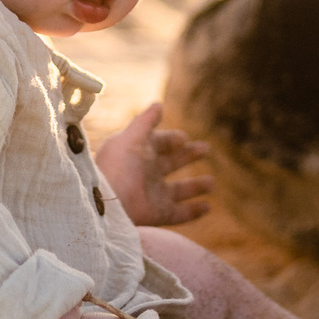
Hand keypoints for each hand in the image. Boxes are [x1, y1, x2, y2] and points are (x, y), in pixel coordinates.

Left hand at [95, 103, 212, 226]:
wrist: (107, 204)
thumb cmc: (117, 168)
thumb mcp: (130, 139)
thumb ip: (145, 122)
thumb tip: (158, 104)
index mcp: (139, 153)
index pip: (159, 142)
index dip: (172, 139)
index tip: (184, 137)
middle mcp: (147, 173)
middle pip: (172, 162)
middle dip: (188, 155)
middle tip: (206, 148)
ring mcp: (153, 195)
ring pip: (179, 190)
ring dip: (195, 186)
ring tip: (211, 182)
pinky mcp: (158, 214)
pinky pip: (180, 214)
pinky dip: (194, 211)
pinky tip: (208, 206)